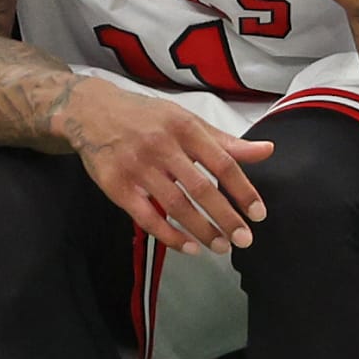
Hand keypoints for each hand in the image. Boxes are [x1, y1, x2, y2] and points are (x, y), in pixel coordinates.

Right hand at [65, 79, 272, 254]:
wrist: (90, 112)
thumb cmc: (146, 117)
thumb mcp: (186, 121)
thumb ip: (225, 141)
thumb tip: (267, 151)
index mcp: (184, 128)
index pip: (222, 163)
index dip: (242, 191)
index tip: (258, 214)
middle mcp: (162, 146)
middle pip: (200, 188)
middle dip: (225, 217)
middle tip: (244, 240)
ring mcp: (137, 167)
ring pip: (175, 205)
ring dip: (201, 230)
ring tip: (220, 246)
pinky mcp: (116, 186)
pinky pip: (146, 217)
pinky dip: (169, 235)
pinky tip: (188, 247)